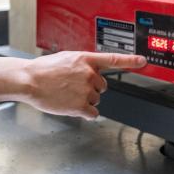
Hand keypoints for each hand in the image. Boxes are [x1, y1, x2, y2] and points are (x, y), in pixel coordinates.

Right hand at [0, 52, 146, 118]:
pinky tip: (70, 106)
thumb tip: (90, 73)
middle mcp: (90, 74)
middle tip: (72, 87)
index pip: (113, 59)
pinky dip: (84, 113)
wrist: (29, 80)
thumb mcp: (65, 59)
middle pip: (102, 86)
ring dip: (84, 100)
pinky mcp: (81, 106)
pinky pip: (92, 113)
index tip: (143, 61)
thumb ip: (81, 64)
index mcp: (86, 59)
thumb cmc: (43, 70)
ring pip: (96, 100)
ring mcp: (86, 90)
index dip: (130, 60)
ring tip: (66, 94)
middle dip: (90, 88)